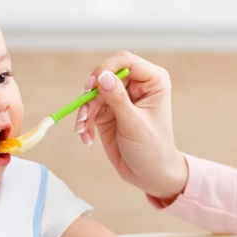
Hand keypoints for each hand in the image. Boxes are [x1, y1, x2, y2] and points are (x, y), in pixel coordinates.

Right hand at [76, 51, 187, 200]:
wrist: (150, 174)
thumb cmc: (152, 149)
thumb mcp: (134, 124)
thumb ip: (117, 98)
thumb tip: (101, 76)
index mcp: (152, 81)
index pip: (124, 61)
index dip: (105, 69)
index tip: (92, 86)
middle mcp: (136, 85)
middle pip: (104, 76)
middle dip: (91, 96)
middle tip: (85, 116)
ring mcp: (120, 98)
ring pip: (93, 93)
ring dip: (85, 112)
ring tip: (83, 130)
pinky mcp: (108, 112)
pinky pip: (89, 109)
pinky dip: (84, 122)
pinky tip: (86, 137)